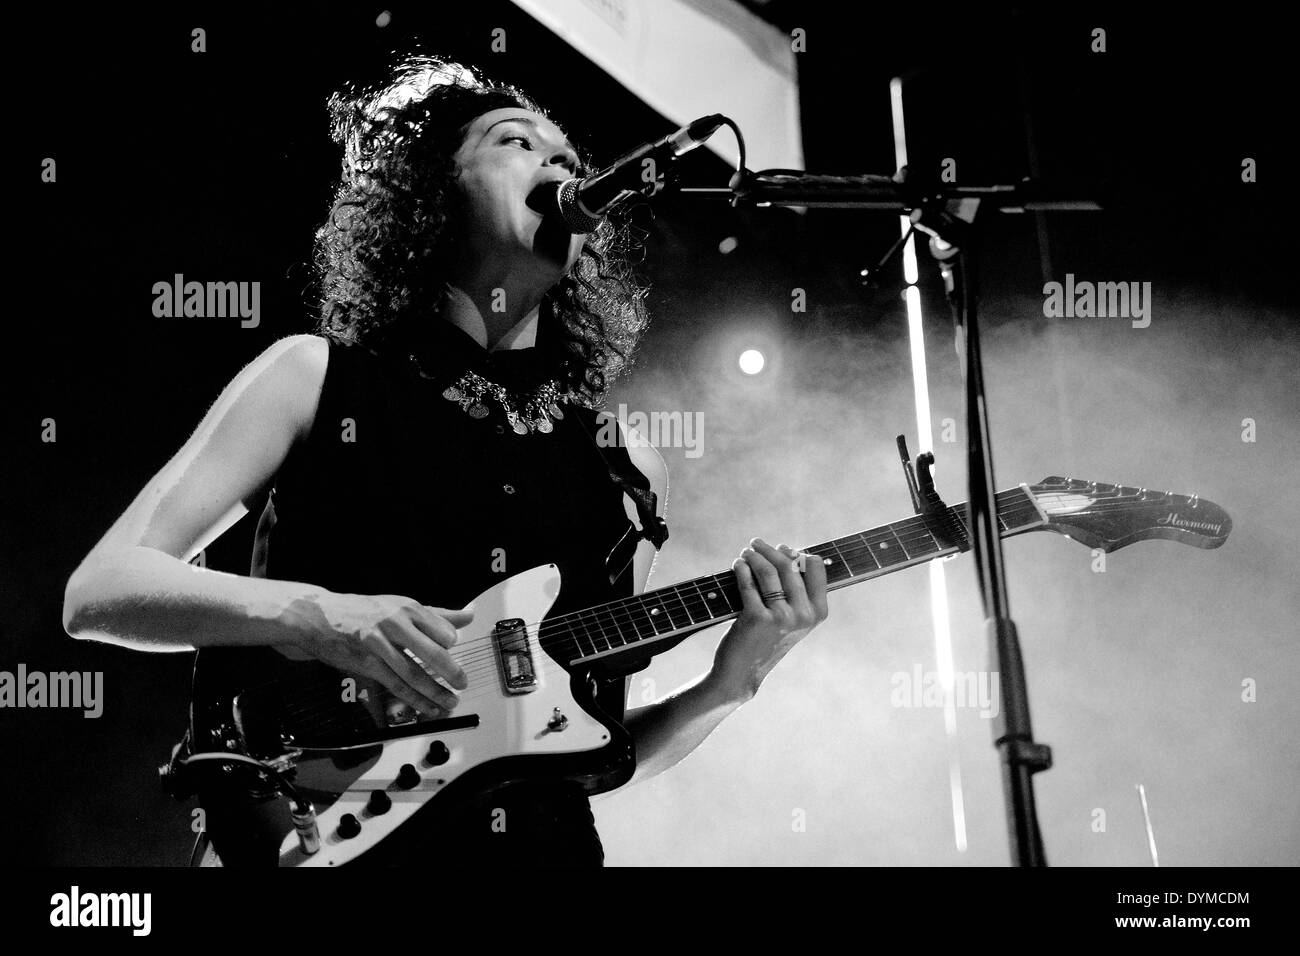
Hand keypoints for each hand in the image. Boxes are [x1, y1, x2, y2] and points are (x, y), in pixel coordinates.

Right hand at [277, 592, 471, 718]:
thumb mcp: (400, 605)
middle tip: (463, 683)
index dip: (453, 644)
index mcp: (408, 608)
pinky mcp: (367, 664)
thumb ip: (436, 614)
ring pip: (414, 674)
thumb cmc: (364, 611)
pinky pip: (396, 685)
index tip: (458, 655)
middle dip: (451, 672)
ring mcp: (380, 645)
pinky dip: (414, 699)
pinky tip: (427, 707)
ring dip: (435, 692)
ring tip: (450, 701)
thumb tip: (468, 615)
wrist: (321, 618)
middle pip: (432, 652)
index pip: (442, 630)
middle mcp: (395, 624)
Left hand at [711, 538, 828, 700]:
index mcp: (818, 613)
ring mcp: (781, 617)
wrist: (743, 673)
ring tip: (745, 553)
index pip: (816, 567)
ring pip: (768, 571)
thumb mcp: (792, 620)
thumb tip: (788, 550)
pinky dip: (741, 569)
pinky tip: (738, 565)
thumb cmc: (766, 640)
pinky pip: (748, 582)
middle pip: (789, 564)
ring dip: (754, 556)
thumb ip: (796, 590)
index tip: (784, 549)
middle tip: (755, 543)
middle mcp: (804, 615)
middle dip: (770, 549)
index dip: (798, 553)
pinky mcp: (757, 618)